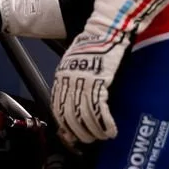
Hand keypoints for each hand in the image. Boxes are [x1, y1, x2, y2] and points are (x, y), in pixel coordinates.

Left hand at [50, 0, 168, 146]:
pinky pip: (100, 111)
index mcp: (62, 76)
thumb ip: (72, 81)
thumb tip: (75, 102)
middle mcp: (69, 81)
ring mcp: (84, 82)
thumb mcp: (75, 62)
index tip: (71, 136)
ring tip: (101, 137)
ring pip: (84, 118)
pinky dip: (105, 125)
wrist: (106, 28)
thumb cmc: (93, 44)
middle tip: (89, 140)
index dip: (64, 126)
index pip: (57, 109)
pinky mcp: (100, 82)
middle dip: (79, 133)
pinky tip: (111, 131)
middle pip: (69, 117)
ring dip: (93, 132)